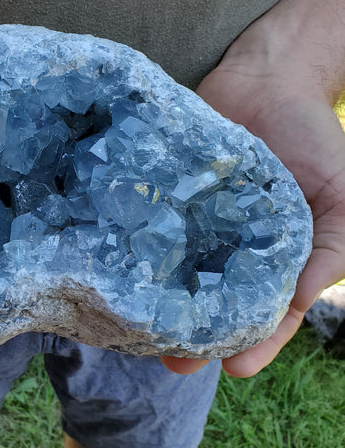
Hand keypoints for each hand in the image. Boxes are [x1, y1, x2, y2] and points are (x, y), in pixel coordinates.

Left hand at [162, 54, 344, 377]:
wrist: (269, 79)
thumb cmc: (313, 137)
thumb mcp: (342, 195)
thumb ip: (328, 248)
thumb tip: (296, 301)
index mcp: (275, 255)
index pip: (268, 312)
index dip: (256, 342)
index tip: (233, 368)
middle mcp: (230, 247)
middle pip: (213, 302)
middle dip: (196, 335)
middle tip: (172, 361)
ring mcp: (194, 223)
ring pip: (176, 275)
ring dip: (162, 305)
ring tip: (142, 329)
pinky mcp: (167, 197)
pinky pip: (153, 229)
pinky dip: (142, 252)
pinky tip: (124, 274)